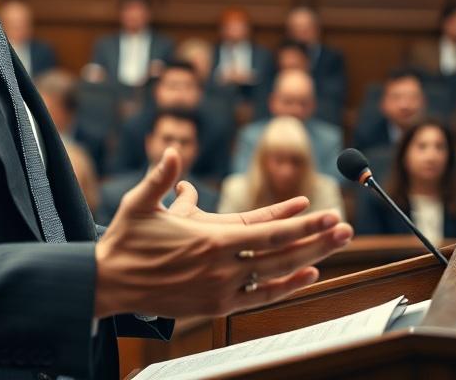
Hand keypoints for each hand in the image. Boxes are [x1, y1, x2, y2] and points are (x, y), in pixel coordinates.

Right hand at [94, 148, 352, 319]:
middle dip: (317, 238)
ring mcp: (222, 290)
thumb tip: (174, 150)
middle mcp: (222, 267)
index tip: (325, 210)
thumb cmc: (126, 241)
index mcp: (210, 240)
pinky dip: (288, 287)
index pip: (268, 231)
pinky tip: (308, 275)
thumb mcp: (141, 203)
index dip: (300, 221)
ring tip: (336, 246)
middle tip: (345, 227)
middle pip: (282, 253)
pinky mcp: (216, 306)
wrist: (110, 283)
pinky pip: (262, 297)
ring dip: (310, 259)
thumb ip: (162, 177)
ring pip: (277, 275)